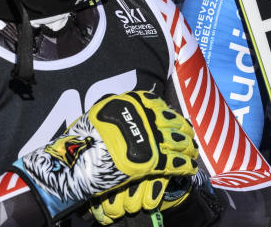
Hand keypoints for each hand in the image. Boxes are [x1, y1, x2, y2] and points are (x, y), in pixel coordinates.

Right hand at [14, 91, 197, 220]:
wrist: (78, 160)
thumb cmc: (84, 138)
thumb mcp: (100, 113)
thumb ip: (117, 110)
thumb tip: (127, 107)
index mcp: (132, 103)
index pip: (158, 104)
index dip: (170, 113)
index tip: (175, 120)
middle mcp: (145, 117)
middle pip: (173, 122)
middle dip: (184, 131)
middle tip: (189, 138)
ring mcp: (150, 139)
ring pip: (179, 142)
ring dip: (189, 147)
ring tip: (192, 153)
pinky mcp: (153, 161)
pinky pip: (176, 162)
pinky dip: (186, 166)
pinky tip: (190, 168)